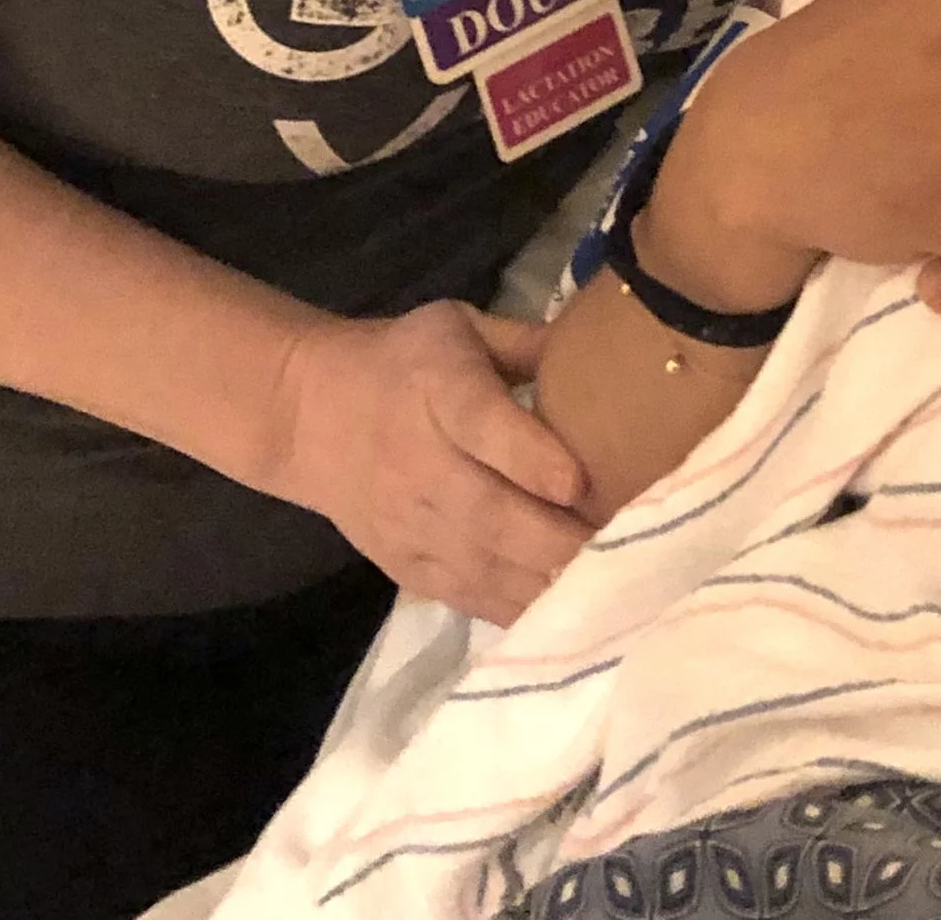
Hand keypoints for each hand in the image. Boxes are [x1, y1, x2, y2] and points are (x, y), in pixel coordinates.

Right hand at [269, 303, 592, 625]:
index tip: (579, 481)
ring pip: (484, 565)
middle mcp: (422, 463)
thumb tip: (608, 345)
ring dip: (548, 581)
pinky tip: (568, 614)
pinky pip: (468, 596)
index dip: (531, 457)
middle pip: (492, 513)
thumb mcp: (459, 326)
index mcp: (439, 389)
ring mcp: (412, 525)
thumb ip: (528, 343)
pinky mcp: (407, 567)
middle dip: (560, 538)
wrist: (309, 415)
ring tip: (613, 586)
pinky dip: (518, 609)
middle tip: (630, 546)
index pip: (483, 426)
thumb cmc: (403, 361)